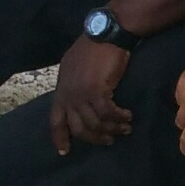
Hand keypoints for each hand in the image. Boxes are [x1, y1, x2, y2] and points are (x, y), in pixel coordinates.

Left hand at [49, 38, 132, 153]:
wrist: (105, 34)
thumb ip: (73, 85)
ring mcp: (81, 93)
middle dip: (94, 137)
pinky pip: (108, 113)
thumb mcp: (74, 67)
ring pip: (95, 123)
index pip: (55, 120)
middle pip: (78, 127)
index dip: (59, 137)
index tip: (64, 152)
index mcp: (61, 89)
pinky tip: (128, 116)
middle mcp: (68, 94)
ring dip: (111, 129)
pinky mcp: (97, 91)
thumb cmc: (92, 47)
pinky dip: (119, 117)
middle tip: (108, 140)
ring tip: (125, 129)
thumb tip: (78, 100)